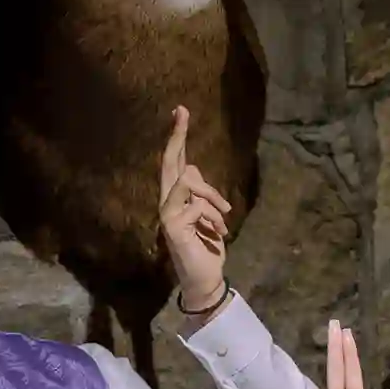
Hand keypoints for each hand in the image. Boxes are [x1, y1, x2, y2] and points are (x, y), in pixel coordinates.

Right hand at [159, 105, 232, 317]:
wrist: (206, 277)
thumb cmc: (207, 246)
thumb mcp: (208, 214)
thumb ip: (199, 193)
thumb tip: (193, 171)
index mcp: (176, 198)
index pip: (176, 163)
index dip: (177, 137)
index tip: (181, 111)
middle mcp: (166, 202)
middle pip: (171, 163)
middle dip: (177, 136)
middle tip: (182, 110)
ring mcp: (167, 214)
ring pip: (189, 181)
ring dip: (213, 198)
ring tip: (223, 219)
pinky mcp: (172, 226)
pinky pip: (197, 205)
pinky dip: (213, 217)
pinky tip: (217, 232)